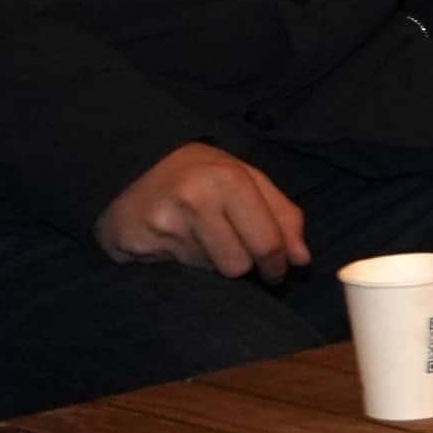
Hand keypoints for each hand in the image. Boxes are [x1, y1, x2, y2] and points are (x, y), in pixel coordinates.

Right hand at [95, 141, 308, 280]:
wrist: (130, 160)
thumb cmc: (199, 173)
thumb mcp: (246, 178)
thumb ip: (282, 214)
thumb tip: (302, 259)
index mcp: (229, 181)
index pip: (267, 244)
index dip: (277, 265)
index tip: (276, 270)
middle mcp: (196, 201)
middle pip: (238, 266)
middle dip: (244, 266)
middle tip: (238, 256)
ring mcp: (163, 224)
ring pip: (208, 272)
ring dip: (211, 262)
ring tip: (199, 237)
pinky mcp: (135, 242)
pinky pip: (176, 271)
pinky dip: (182, 261)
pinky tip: (174, 241)